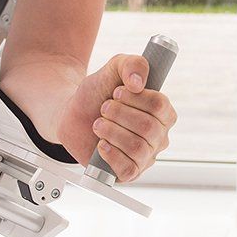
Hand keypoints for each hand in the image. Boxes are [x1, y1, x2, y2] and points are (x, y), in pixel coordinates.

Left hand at [55, 53, 176, 181]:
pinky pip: (128, 169)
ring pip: (138, 148)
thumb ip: (131, 64)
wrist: (74, 113)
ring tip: (98, 124)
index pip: (160, 105)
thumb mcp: (114, 68)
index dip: (136, 98)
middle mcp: (158, 135)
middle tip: (104, 108)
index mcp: (162, 111)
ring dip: (111, 132)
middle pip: (148, 127)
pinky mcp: (129, 172)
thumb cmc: (100, 92)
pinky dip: (112, 155)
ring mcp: (145, 156)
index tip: (117, 91)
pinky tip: (101, 145)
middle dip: (118, 114)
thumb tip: (138, 82)